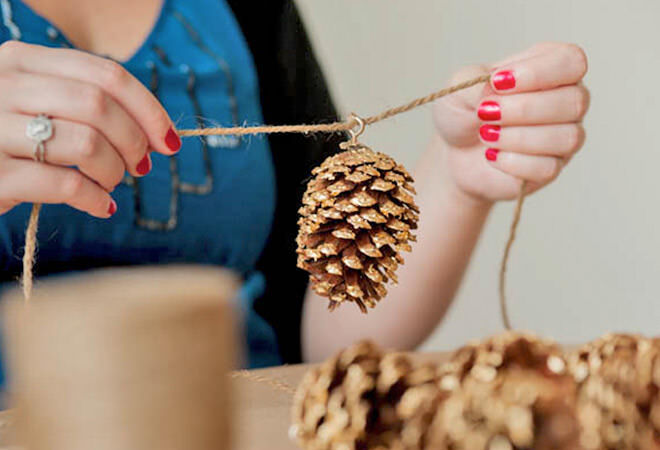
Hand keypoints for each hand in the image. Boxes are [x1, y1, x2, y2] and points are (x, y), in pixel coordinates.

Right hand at [0, 41, 180, 216]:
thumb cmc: (11, 139)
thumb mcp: (40, 104)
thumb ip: (89, 103)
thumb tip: (159, 134)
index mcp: (23, 61)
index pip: (106, 74)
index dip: (148, 109)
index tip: (170, 140)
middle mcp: (5, 86)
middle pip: (99, 106)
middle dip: (135, 140)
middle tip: (142, 165)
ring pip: (87, 144)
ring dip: (115, 171)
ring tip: (112, 183)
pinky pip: (66, 184)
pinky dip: (96, 198)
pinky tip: (102, 206)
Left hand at [433, 42, 588, 202]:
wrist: (453, 152)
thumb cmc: (464, 111)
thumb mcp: (460, 87)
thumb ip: (477, 84)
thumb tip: (494, 91)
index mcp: (551, 68)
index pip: (572, 61)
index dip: (539, 72)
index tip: (498, 82)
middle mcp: (567, 101)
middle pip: (575, 101)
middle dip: (524, 108)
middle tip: (486, 112)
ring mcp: (564, 137)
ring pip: (567, 137)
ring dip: (519, 137)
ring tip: (486, 135)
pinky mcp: (551, 169)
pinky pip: (547, 168)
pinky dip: (513, 162)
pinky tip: (491, 156)